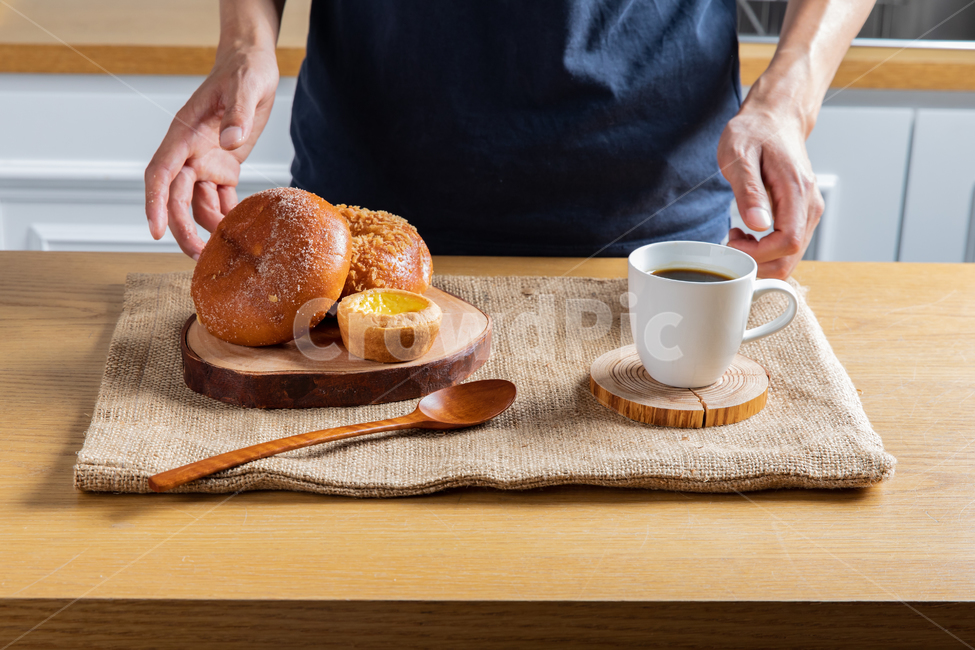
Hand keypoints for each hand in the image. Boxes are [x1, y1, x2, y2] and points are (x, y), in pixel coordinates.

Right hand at [145, 47, 278, 258]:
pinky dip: (229, 216)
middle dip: (183, 228)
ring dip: (208, 228)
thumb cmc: (245, 70)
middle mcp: (190, 152)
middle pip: (177, 198)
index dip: (155, 202)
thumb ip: (237, 113)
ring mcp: (206, 162)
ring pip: (199, 204)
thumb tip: (230, 141)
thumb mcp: (246, 85)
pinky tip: (240, 232)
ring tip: (225, 251)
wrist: (254, 67)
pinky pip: (222, 199)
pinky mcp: (225, 168)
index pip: (160, 173)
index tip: (155, 229)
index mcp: (184, 134)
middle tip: (196, 256)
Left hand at [717, 94, 823, 278]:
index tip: (732, 244)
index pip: (787, 242)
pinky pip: (788, 245)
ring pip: (791, 256)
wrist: (774, 118)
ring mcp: (808, 211)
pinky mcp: (801, 213)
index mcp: (797, 191)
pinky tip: (748, 236)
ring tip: (737, 237)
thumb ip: (749, 191)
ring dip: (761, 258)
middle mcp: (810, 205)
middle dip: (758, 263)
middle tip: (731, 245)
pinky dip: (767, 251)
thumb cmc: (754, 132)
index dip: (758, 254)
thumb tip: (757, 225)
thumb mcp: (739, 156)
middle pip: (791, 256)